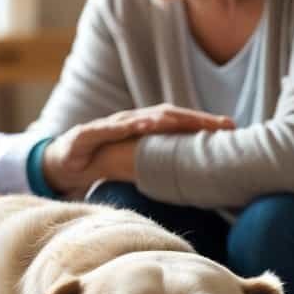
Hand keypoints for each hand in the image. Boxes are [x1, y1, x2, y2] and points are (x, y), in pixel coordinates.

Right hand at [42, 105, 233, 196]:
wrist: (62, 162)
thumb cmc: (101, 159)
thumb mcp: (135, 163)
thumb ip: (160, 164)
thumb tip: (192, 177)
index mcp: (144, 128)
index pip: (178, 123)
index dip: (204, 124)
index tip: (231, 129)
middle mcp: (131, 121)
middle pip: (168, 116)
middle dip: (196, 120)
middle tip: (222, 126)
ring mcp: (110, 124)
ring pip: (143, 118)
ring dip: (169, 119)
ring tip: (191, 123)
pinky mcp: (89, 133)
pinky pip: (111, 128)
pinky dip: (128, 125)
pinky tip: (142, 126)